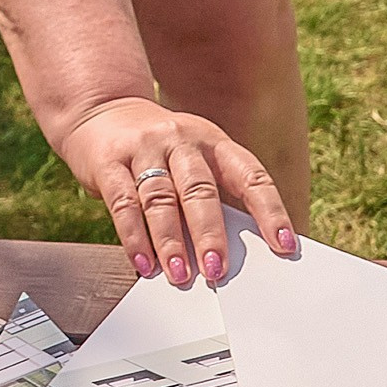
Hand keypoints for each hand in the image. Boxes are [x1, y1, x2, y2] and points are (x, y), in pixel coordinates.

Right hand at [56, 97, 296, 287]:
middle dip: (210, 233)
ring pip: (161, 198)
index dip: (270, 212)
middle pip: (200, 190)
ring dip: (171, 242)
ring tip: (179, 275)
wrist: (102, 111)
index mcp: (214, 142)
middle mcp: (182, 140)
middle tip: (217, 270)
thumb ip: (211, 197)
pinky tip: (143, 263)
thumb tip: (233, 255)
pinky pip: (123, 202)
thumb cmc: (160, 150)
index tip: (283, 246)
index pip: (250, 176)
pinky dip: (134, 237)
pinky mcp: (110, 161)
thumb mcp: (194, 160)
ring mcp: (144, 148)